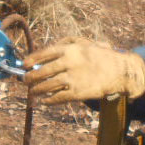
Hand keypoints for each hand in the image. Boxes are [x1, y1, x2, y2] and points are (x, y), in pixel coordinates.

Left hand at [24, 38, 144, 105]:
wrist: (119, 71)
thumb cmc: (101, 56)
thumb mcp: (85, 43)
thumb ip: (66, 44)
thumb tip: (46, 52)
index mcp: (69, 49)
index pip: (44, 54)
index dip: (31, 60)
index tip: (24, 65)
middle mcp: (69, 63)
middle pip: (42, 71)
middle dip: (30, 77)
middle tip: (25, 81)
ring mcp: (73, 78)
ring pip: (47, 86)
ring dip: (37, 90)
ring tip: (32, 92)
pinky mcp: (78, 92)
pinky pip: (58, 98)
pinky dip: (49, 100)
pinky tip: (45, 101)